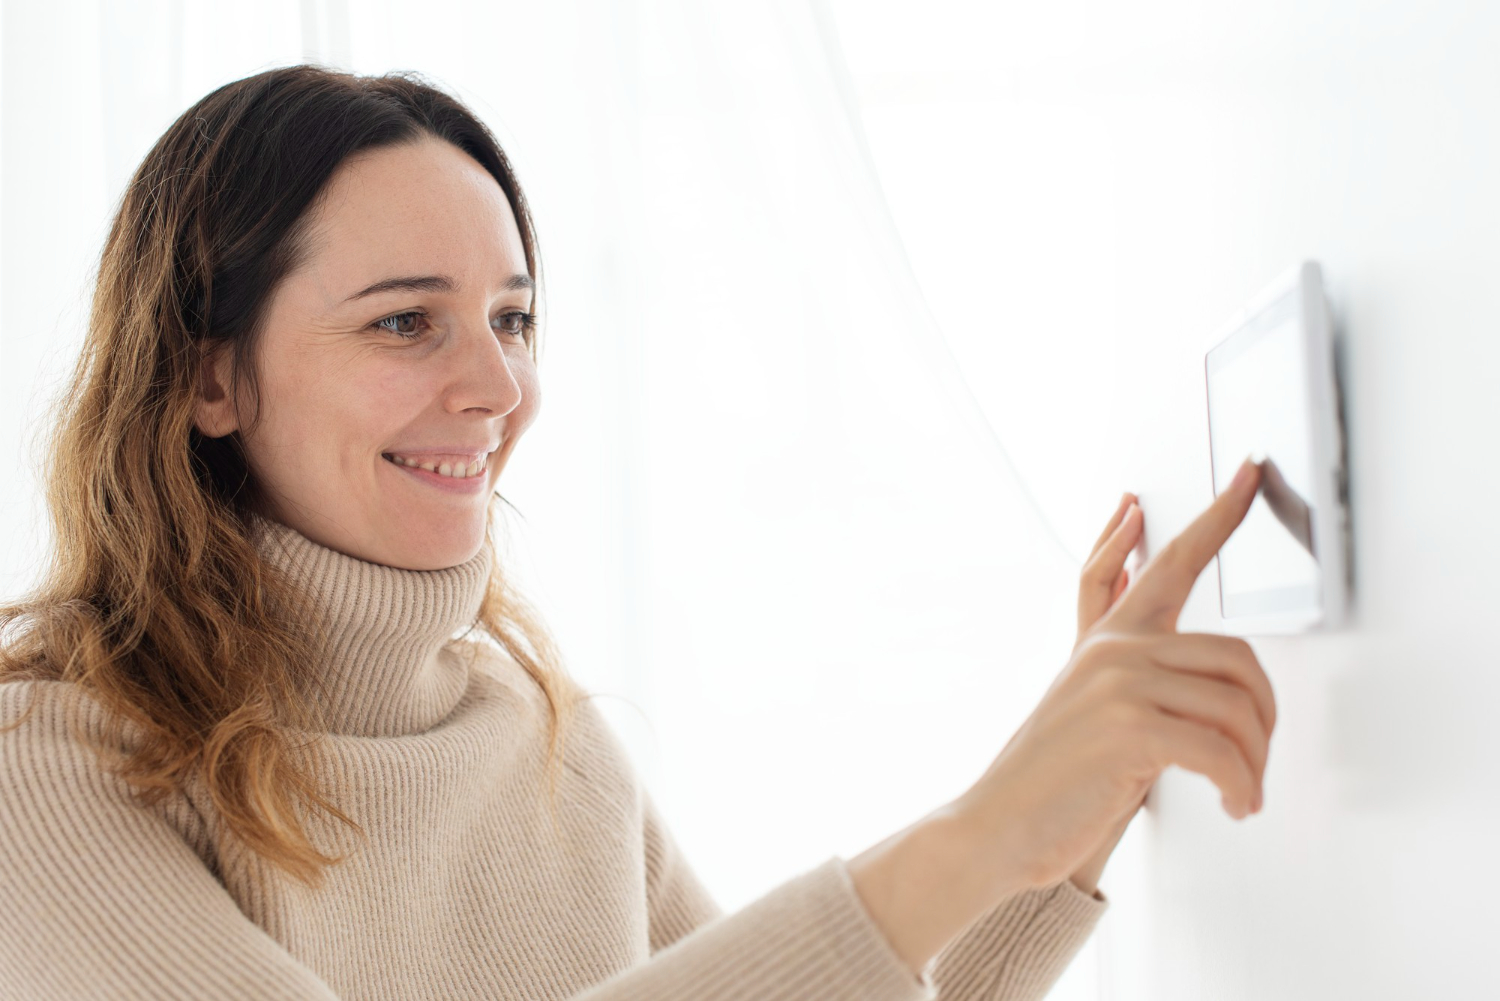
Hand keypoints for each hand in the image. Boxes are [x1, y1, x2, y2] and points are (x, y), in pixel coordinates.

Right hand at [950, 457, 1276, 895]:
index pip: (1171, 562)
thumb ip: (1134, 672)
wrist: (1000, 824)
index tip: (1249, 473)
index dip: (1219, 515)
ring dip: (1253, 763)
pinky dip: (1240, 786)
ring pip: (1238, 706)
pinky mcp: (1131, 727)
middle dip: (1264, 717)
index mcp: (1110, 638)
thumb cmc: (1054, 777)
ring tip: (1240, 792)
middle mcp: (1116, 648)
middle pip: (1238, 657)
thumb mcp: (1091, 708)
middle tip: (1257, 757)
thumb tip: (1196, 672)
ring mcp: (1120, 681)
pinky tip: (1234, 804)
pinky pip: (1222, 750)